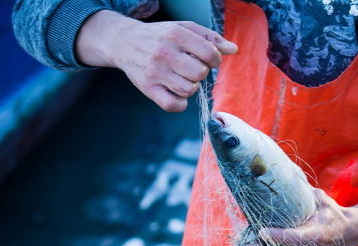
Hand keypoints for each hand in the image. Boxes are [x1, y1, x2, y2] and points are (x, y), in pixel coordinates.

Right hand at [75, 10, 237, 111]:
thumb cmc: (161, 36)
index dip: (215, 59)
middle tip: (192, 67)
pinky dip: (180, 103)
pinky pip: (173, 105)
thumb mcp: (184, 29)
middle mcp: (164, 53)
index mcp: (176, 35)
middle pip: (200, 73)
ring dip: (190, 86)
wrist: (124, 42)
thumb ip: (210, 38)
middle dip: (201, 72)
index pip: (210, 54)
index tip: (209, 59)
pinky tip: (177, 92)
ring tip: (182, 77)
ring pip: (188, 90)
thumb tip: (234, 50)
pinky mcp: (147, 88)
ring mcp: (155, 72)